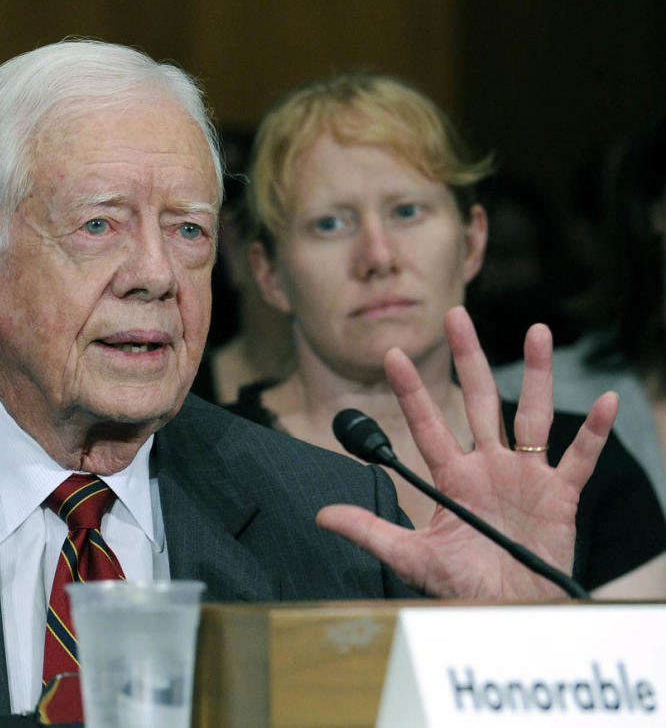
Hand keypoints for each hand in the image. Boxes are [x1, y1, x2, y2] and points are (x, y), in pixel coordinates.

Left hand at [317, 307, 615, 599]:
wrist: (508, 612)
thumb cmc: (462, 585)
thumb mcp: (411, 556)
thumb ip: (370, 531)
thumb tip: (322, 515)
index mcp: (452, 477)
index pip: (426, 423)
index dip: (410, 390)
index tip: (391, 355)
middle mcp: (488, 466)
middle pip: (478, 401)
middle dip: (469, 358)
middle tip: (457, 315)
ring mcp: (525, 476)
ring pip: (531, 414)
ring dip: (536, 374)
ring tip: (538, 332)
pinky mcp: (559, 495)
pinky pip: (580, 458)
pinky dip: (594, 432)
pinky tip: (604, 402)